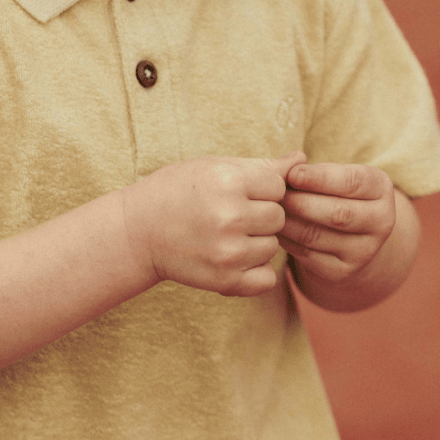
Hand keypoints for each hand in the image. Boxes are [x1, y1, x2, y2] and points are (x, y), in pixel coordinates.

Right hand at [122, 153, 304, 297]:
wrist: (137, 232)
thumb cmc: (177, 192)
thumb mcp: (214, 168)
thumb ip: (261, 166)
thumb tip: (302, 159)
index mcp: (228, 182)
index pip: (277, 186)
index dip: (261, 189)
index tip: (237, 193)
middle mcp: (229, 217)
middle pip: (278, 217)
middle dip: (260, 216)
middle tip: (230, 216)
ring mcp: (228, 253)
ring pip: (272, 247)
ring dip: (256, 243)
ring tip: (226, 236)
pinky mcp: (225, 281)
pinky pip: (267, 278)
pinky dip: (255, 272)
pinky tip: (233, 260)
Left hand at [278, 159, 396, 284]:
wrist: (348, 237)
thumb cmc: (334, 195)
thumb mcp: (333, 177)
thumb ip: (313, 170)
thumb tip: (289, 163)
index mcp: (381, 189)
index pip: (351, 182)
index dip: (319, 178)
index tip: (292, 174)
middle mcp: (381, 221)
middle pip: (338, 213)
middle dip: (301, 203)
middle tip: (275, 196)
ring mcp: (364, 251)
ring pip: (318, 236)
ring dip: (288, 223)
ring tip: (269, 211)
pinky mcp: (343, 272)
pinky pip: (308, 255)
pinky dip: (287, 241)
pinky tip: (275, 230)